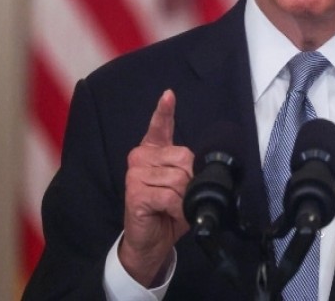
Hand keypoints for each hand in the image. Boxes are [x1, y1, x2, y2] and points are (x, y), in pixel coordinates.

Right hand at [119, 90, 193, 285]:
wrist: (152, 239)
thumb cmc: (168, 210)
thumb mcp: (183, 185)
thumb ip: (188, 169)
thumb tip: (199, 164)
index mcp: (153, 151)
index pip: (159, 126)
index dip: (164, 111)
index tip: (169, 95)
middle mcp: (140, 158)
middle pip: (183, 157)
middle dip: (191, 181)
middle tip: (181, 197)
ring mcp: (135, 174)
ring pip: (178, 178)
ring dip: (184, 198)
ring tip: (174, 207)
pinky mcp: (134, 192)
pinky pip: (169, 195)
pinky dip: (177, 207)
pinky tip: (170, 213)